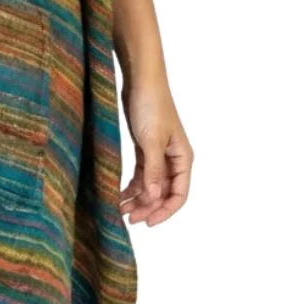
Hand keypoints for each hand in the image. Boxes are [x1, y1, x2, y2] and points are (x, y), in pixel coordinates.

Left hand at [118, 74, 193, 225]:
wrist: (141, 81)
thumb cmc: (151, 106)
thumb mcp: (151, 141)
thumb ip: (153, 170)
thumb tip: (154, 197)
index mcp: (183, 158)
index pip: (179, 194)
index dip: (165, 211)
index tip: (148, 222)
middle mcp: (174, 159)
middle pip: (164, 192)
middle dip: (148, 207)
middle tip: (128, 219)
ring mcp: (159, 155)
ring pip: (151, 185)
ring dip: (138, 199)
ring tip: (120, 210)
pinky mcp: (145, 148)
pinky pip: (141, 174)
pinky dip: (132, 186)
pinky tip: (121, 195)